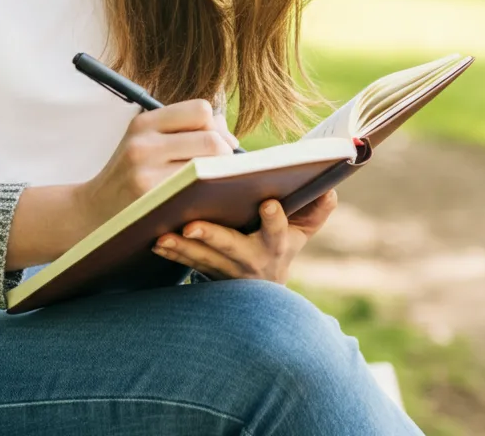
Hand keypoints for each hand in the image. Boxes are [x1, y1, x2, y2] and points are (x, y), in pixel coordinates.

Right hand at [77, 100, 237, 234]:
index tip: (218, 144)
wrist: (91, 213)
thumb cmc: (129, 175)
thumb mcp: (146, 142)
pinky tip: (203, 200)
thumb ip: (185, 129)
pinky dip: (208, 196)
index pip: (200, 111)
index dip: (216, 127)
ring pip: (208, 168)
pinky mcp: (151, 202)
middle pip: (210, 139)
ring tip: (214, 184)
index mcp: (144, 122)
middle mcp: (143, 144)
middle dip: (224, 154)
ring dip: (219, 176)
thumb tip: (226, 129)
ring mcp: (146, 174)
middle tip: (220, 169)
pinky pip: (197, 194)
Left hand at [151, 188, 338, 282]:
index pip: (279, 232)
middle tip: (193, 224)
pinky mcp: (206, 274)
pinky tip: (155, 241)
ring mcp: (227, 271)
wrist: (262, 296)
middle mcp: (252, 260)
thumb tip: (329, 187)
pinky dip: (171, 253)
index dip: (275, 220)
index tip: (269, 202)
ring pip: (203, 259)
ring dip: (182, 248)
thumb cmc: (281, 246)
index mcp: (277, 244)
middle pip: (232, 248)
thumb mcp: (303, 232)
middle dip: (213, 236)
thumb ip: (318, 209)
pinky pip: (186, 264)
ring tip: (164, 235)